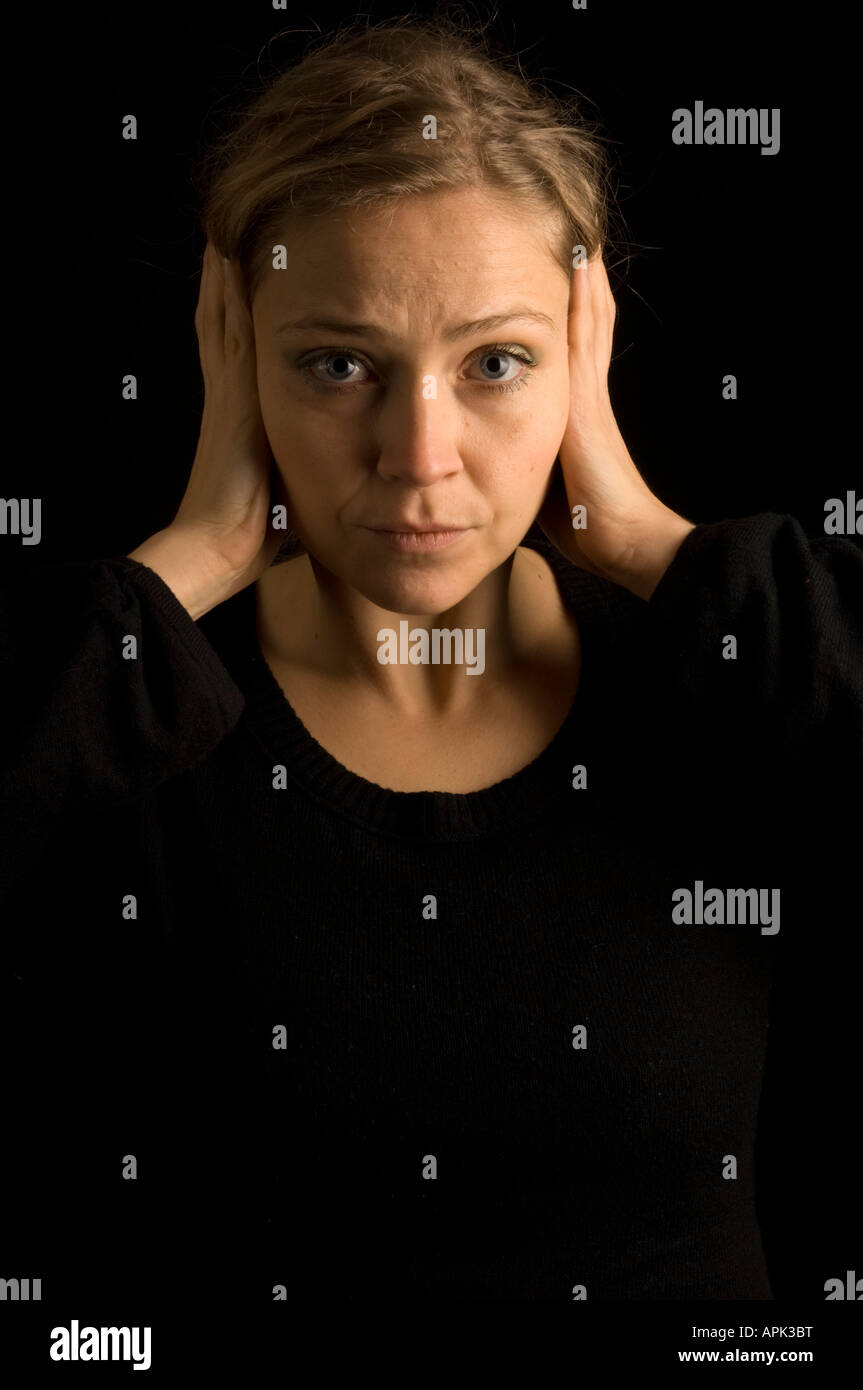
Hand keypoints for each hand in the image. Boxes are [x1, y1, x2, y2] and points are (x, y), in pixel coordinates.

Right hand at [130, 243, 289, 616]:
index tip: (249, 282)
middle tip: (233, 235)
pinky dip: (226, 291)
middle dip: (230, 282)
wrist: (218, 547)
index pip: (241, 354)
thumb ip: (299, 475)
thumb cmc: (254, 534)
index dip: (240, 317)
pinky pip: (228, 327)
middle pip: (227, 322)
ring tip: (233, 230)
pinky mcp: (233, 393)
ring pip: (225, 316)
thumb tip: (338, 487)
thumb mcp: (287, 492)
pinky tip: (230, 257)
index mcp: (242, 416)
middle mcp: (231, 395)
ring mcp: (229, 390)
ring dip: (227, 274)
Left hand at [536, 251, 693, 599]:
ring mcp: (589, 390)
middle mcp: (586, 390)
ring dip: (580, 274)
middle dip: (574, 278)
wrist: (621, 539)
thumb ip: (522, 455)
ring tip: (572, 229)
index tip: (551, 269)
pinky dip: (582, 297)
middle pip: (584, 318)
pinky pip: (584, 334)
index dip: (564, 307)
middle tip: (565, 230)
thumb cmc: (584, 522)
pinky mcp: (586, 398)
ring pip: (586, 316)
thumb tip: (483, 454)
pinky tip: (577, 263)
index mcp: (575, 407)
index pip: (569, 344)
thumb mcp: (542, 479)